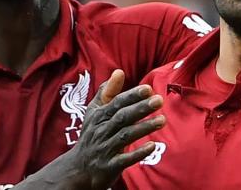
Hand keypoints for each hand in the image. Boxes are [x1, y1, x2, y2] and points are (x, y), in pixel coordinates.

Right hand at [67, 70, 165, 189]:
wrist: (78, 168)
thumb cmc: (91, 134)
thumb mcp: (94, 112)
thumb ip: (107, 92)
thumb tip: (119, 71)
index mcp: (99, 116)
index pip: (116, 103)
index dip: (132, 96)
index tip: (148, 89)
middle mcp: (101, 131)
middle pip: (122, 117)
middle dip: (140, 108)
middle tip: (159, 100)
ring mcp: (105, 149)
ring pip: (125, 136)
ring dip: (144, 128)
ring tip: (162, 120)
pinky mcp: (110, 166)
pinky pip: (124, 160)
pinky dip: (138, 153)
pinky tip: (152, 146)